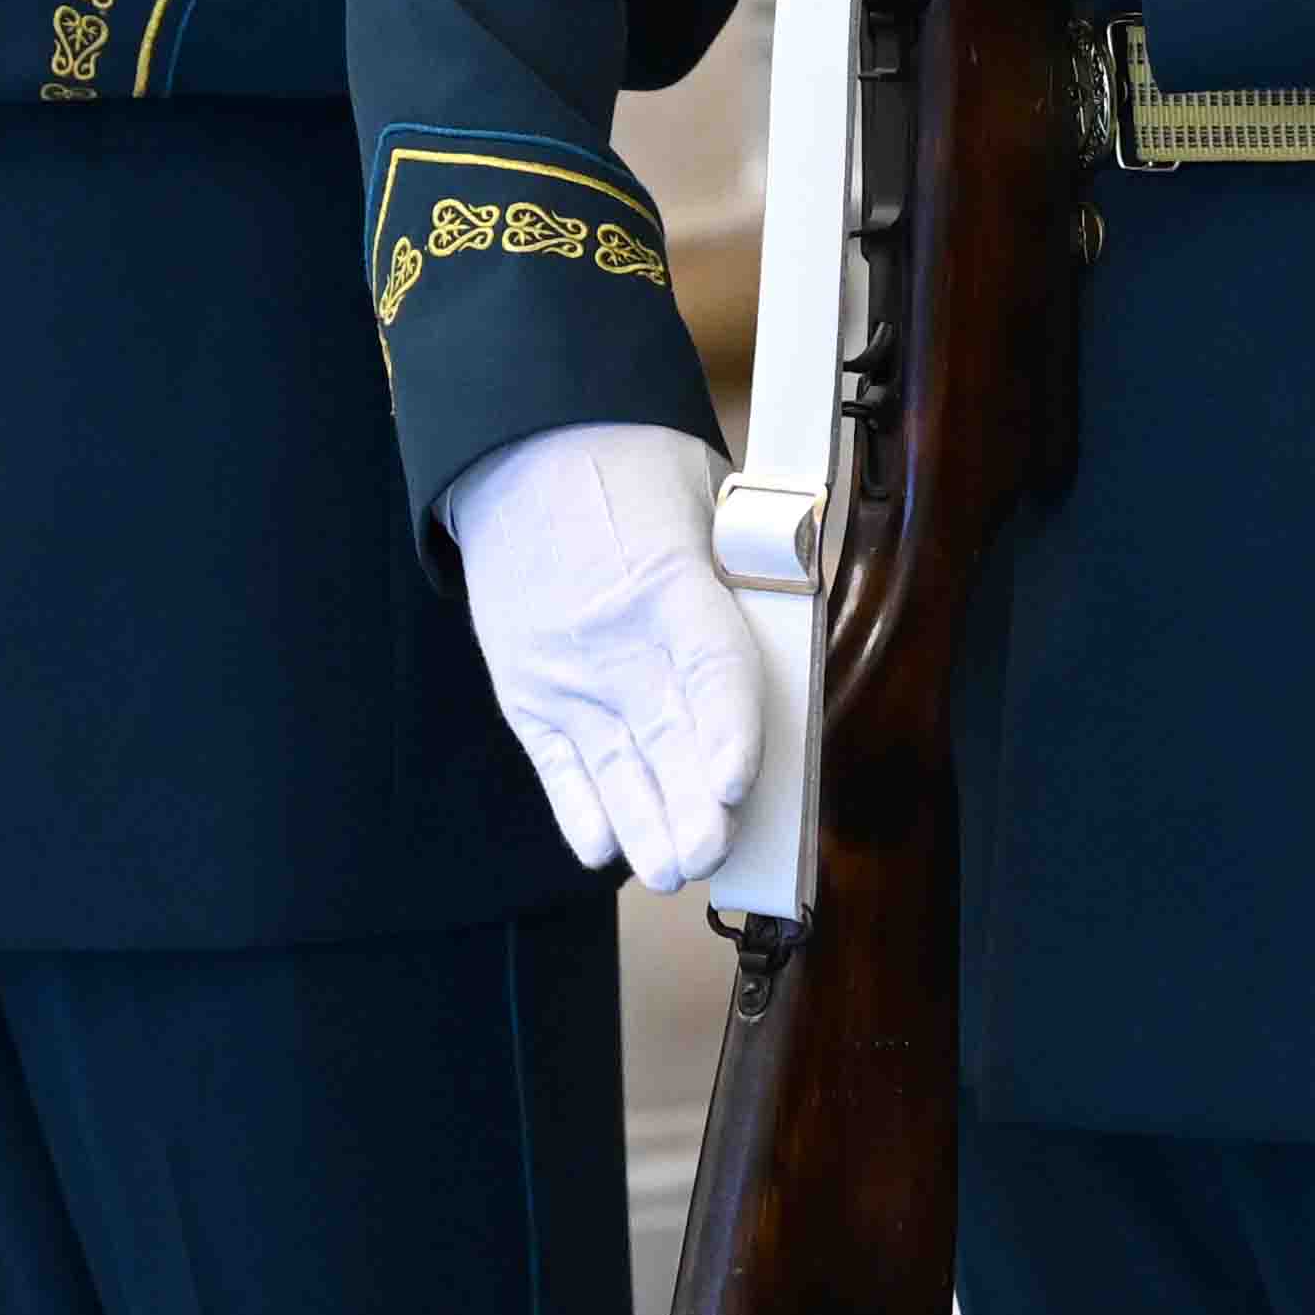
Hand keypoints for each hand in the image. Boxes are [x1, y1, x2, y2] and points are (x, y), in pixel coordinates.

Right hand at [441, 419, 757, 889]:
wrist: (518, 444)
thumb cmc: (628, 464)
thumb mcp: (705, 492)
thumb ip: (746, 565)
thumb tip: (795, 624)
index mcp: (664, 579)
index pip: (706, 666)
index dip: (726, 731)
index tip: (740, 784)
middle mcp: (608, 636)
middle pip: (660, 733)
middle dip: (689, 806)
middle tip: (712, 855)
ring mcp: (561, 669)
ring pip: (610, 763)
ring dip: (642, 824)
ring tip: (671, 870)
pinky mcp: (527, 689)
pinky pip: (555, 763)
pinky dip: (579, 807)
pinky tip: (604, 847)